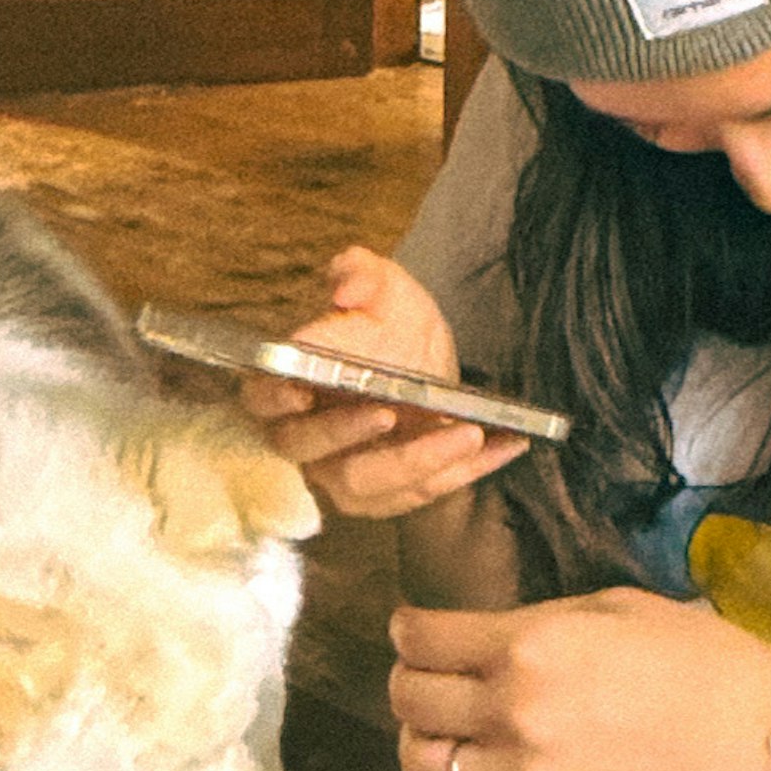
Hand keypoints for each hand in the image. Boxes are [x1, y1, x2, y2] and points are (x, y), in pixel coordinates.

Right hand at [245, 246, 525, 519]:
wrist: (424, 361)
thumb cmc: (390, 324)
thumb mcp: (382, 285)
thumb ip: (360, 274)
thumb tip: (347, 287)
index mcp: (286, 384)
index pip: (263, 399)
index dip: (276, 398)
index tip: (301, 388)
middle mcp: (304, 437)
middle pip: (308, 450)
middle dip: (346, 434)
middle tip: (388, 412)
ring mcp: (341, 472)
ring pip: (363, 484)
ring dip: (416, 463)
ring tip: (469, 435)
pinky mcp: (385, 495)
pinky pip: (419, 494)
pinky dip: (464, 473)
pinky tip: (507, 446)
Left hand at [390, 590, 770, 770]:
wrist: (757, 734)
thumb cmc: (696, 654)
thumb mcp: (610, 606)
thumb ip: (533, 620)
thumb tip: (476, 636)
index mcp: (528, 644)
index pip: (421, 639)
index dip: (408, 631)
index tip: (413, 632)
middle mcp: (513, 710)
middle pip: (410, 699)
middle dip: (408, 682)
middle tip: (424, 678)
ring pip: (421, 763)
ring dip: (415, 743)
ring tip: (433, 733)